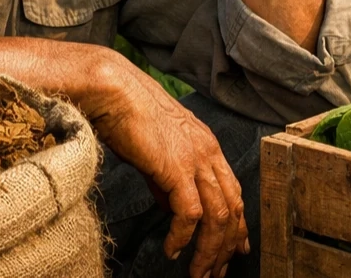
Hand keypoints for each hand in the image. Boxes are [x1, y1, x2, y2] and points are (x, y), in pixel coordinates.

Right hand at [87, 54, 248, 277]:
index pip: (233, 190)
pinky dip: (183, 237)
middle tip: (217, 271)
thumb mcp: (155, 150)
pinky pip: (190, 214)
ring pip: (219, 215)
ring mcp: (195, 159)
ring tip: (199, 273)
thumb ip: (167, 178)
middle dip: (227, 245)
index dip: (237, 223)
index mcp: (206, 144)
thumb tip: (171, 207)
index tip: (236, 248)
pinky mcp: (177, 168)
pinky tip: (173, 250)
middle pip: (233, 207)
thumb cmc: (127, 114)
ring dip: (210, 250)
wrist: (113, 90)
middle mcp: (208, 152)